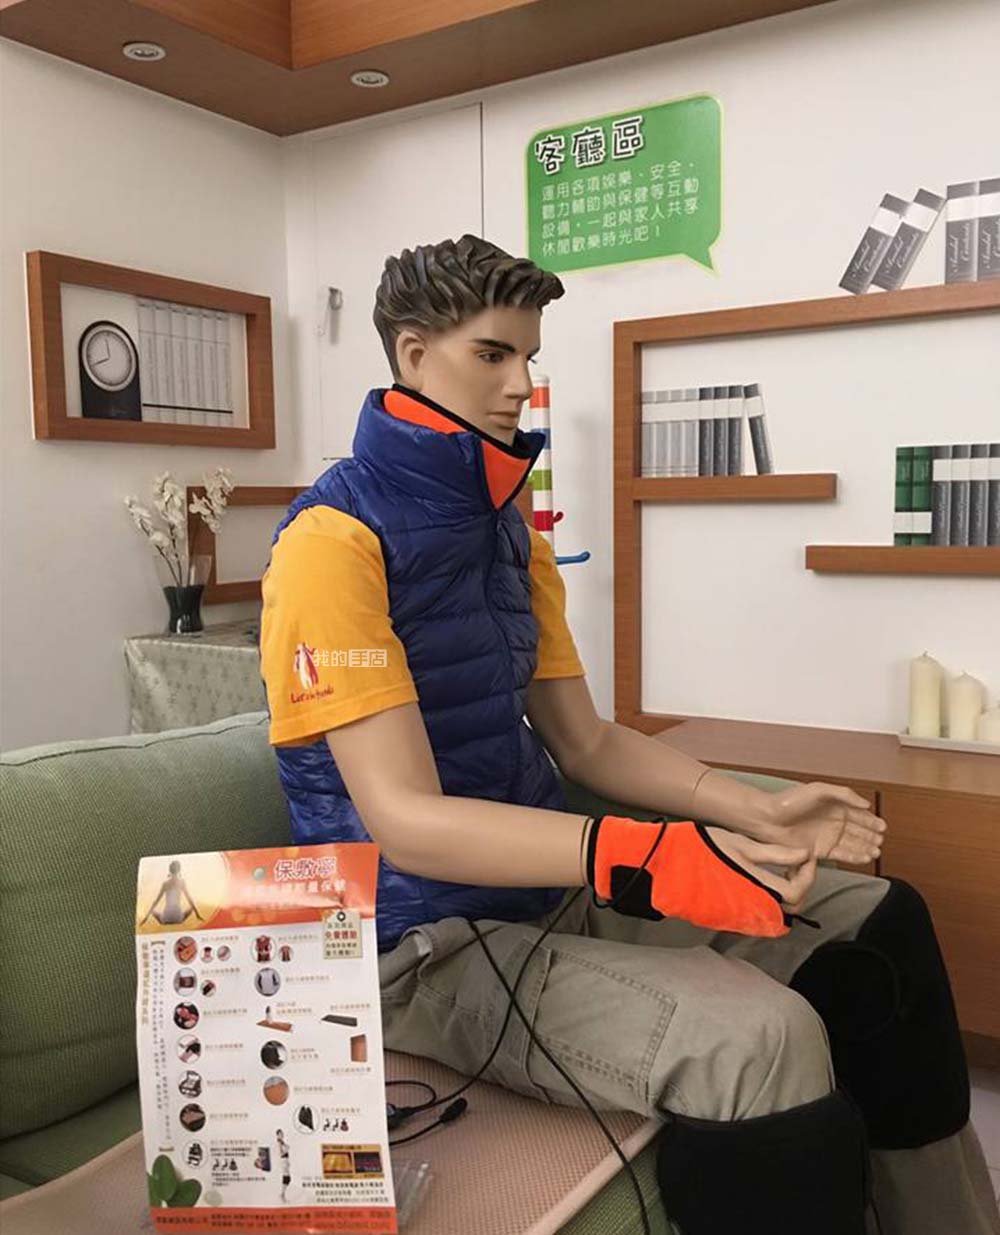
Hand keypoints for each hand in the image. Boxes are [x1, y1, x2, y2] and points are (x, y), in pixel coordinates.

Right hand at [705, 826, 816, 916]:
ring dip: (785, 894)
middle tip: (795, 864)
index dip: (808, 874)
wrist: (668, 867)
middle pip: (792, 908)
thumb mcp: (741, 844)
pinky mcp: (731, 920)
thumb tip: (804, 855)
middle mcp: (752, 909)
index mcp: (756, 888)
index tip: (805, 857)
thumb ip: (775, 854)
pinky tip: (761, 881)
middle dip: (800, 885)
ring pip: (778, 913)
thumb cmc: (701, 850)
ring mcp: (741, 918)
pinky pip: (761, 914)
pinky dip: (769, 900)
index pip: (797, 892)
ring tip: (779, 870)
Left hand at [761, 782, 885, 865]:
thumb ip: (843, 794)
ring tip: (876, 851)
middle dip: (872, 836)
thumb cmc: (790, 801)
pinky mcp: (821, 851)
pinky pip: (842, 855)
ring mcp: (827, 837)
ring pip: (853, 844)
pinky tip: (865, 857)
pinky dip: (855, 856)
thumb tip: (865, 804)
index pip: (858, 814)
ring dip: (866, 847)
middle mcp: (833, 822)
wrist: (768, 819)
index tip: (882, 826)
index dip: (872, 820)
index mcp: (834, 806)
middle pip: (859, 830)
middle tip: (881, 840)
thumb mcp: (818, 790)